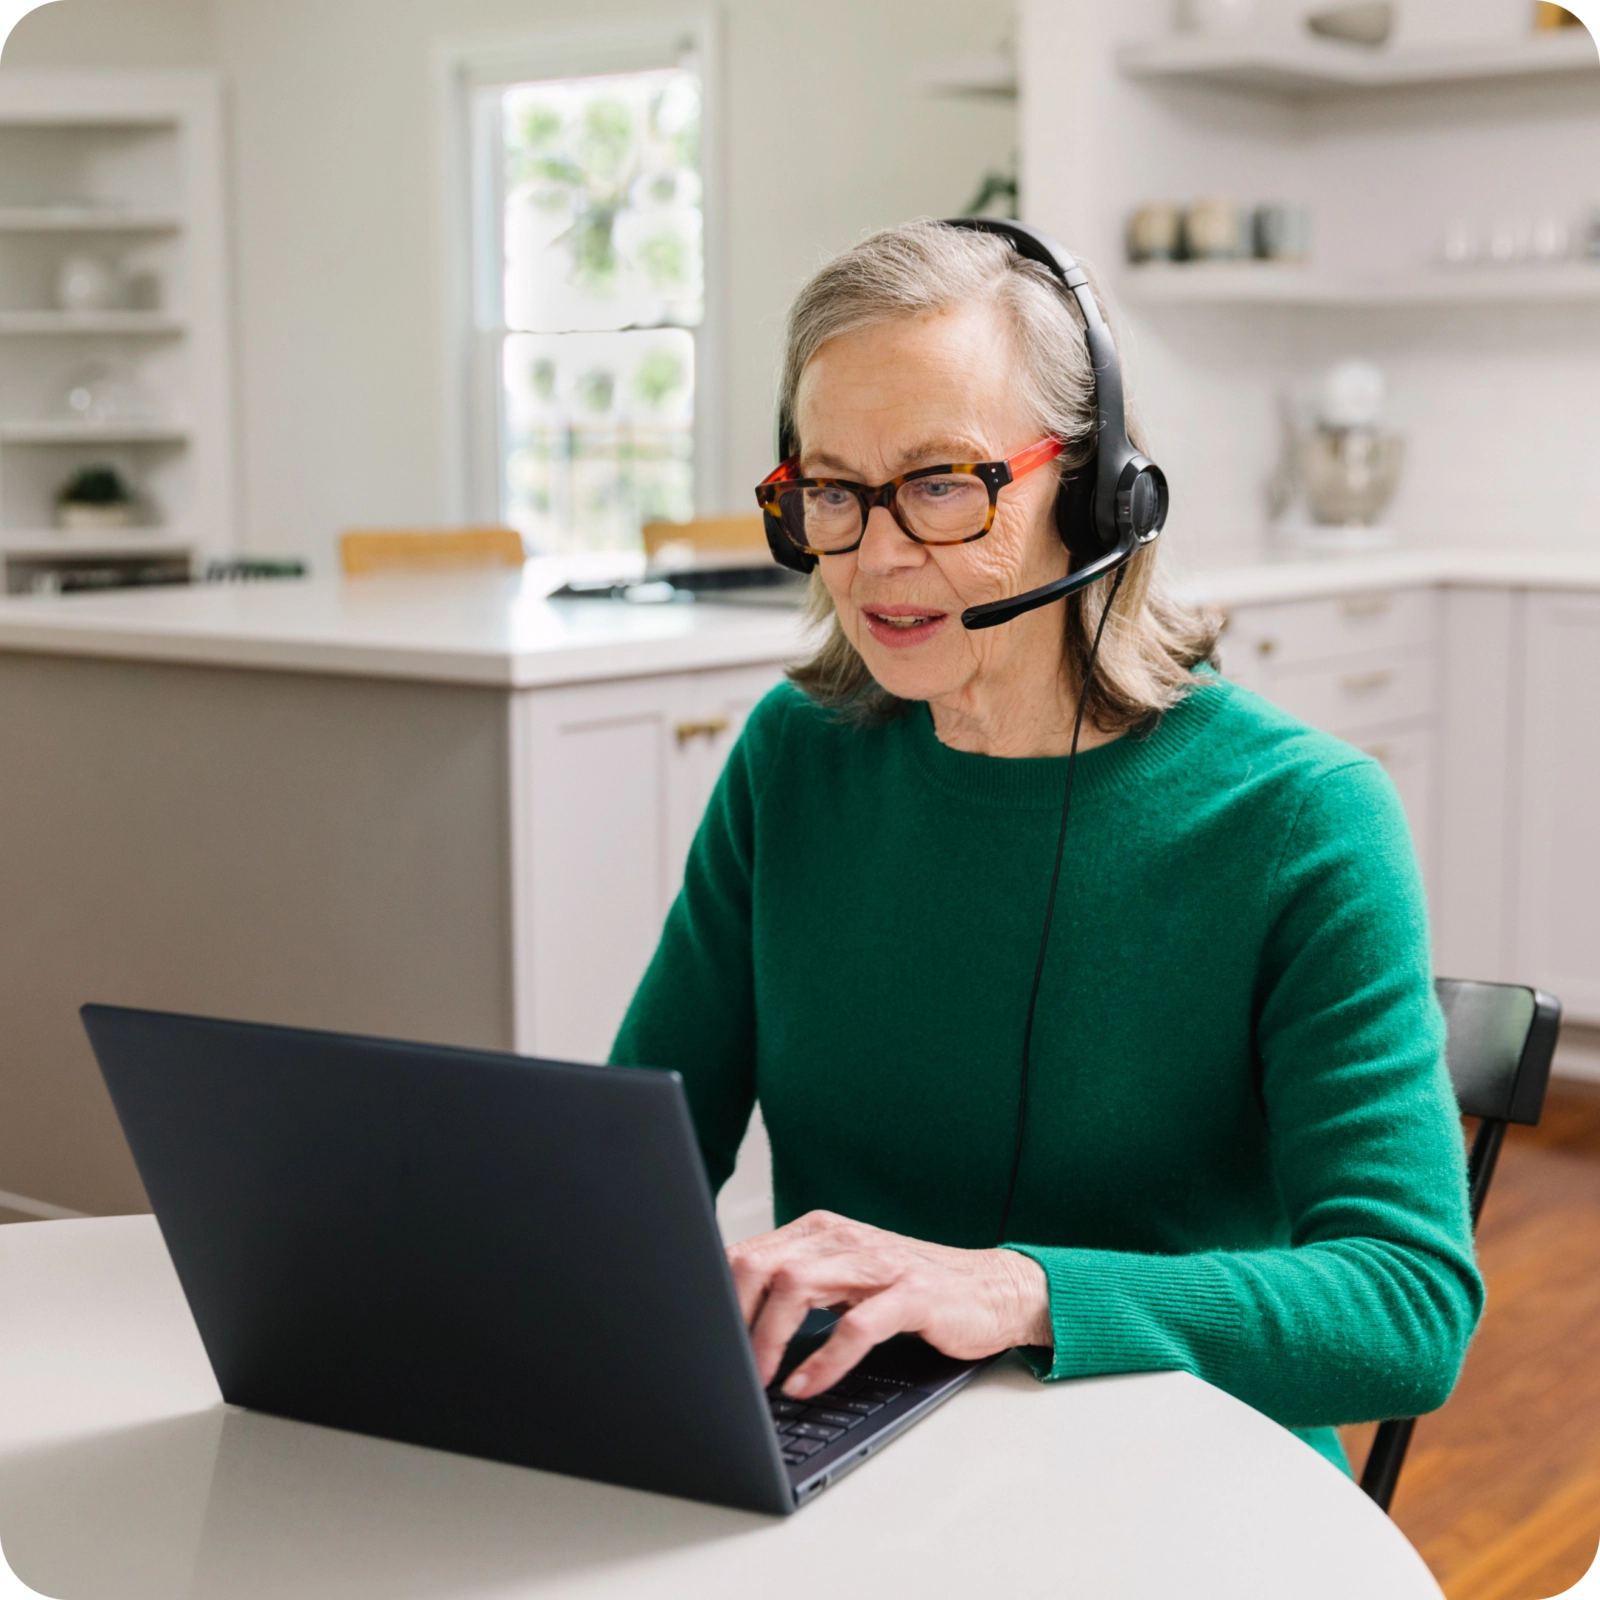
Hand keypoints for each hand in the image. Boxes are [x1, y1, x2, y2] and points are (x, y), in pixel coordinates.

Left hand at [725, 1210, 1051, 1398]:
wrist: (992, 1289)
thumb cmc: (912, 1288)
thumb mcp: (845, 1278)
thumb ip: (798, 1285)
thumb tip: (733, 1319)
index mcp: (819, 1232)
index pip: (747, 1253)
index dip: (716, 1296)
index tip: (701, 1339)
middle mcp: (843, 1238)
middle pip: (761, 1264)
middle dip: (734, 1317)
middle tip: (725, 1365)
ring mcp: (878, 1263)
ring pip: (798, 1286)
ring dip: (769, 1338)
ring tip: (760, 1379)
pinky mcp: (912, 1293)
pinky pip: (858, 1326)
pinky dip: (825, 1360)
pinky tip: (807, 1384)